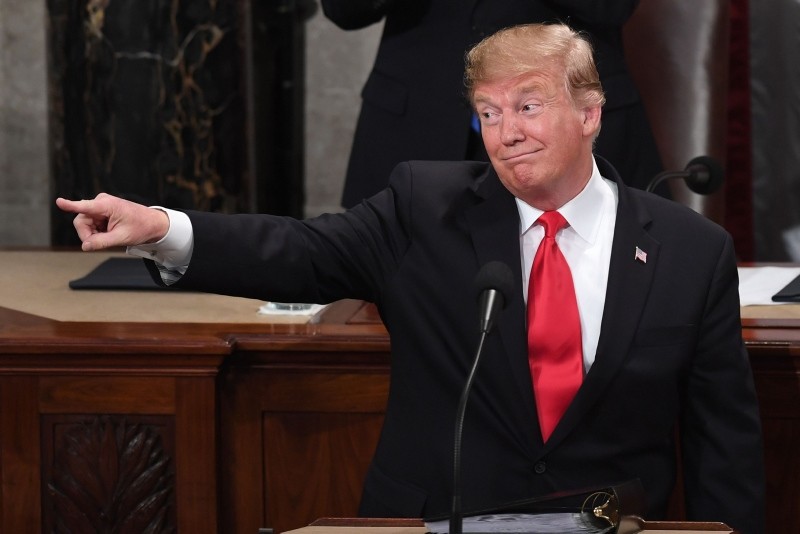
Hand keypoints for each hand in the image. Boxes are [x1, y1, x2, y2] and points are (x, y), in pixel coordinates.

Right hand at [55, 193, 169, 251]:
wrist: (152, 223)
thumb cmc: (140, 228)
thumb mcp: (122, 238)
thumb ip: (102, 242)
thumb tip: (85, 246)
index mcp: (107, 205)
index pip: (85, 206)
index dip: (70, 205)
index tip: (58, 202)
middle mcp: (101, 202)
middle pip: (81, 221)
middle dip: (87, 234)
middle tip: (100, 243)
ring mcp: (100, 206)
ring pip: (84, 224)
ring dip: (93, 233)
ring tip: (110, 236)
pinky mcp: (100, 211)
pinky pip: (90, 223)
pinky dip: (96, 231)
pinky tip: (108, 232)